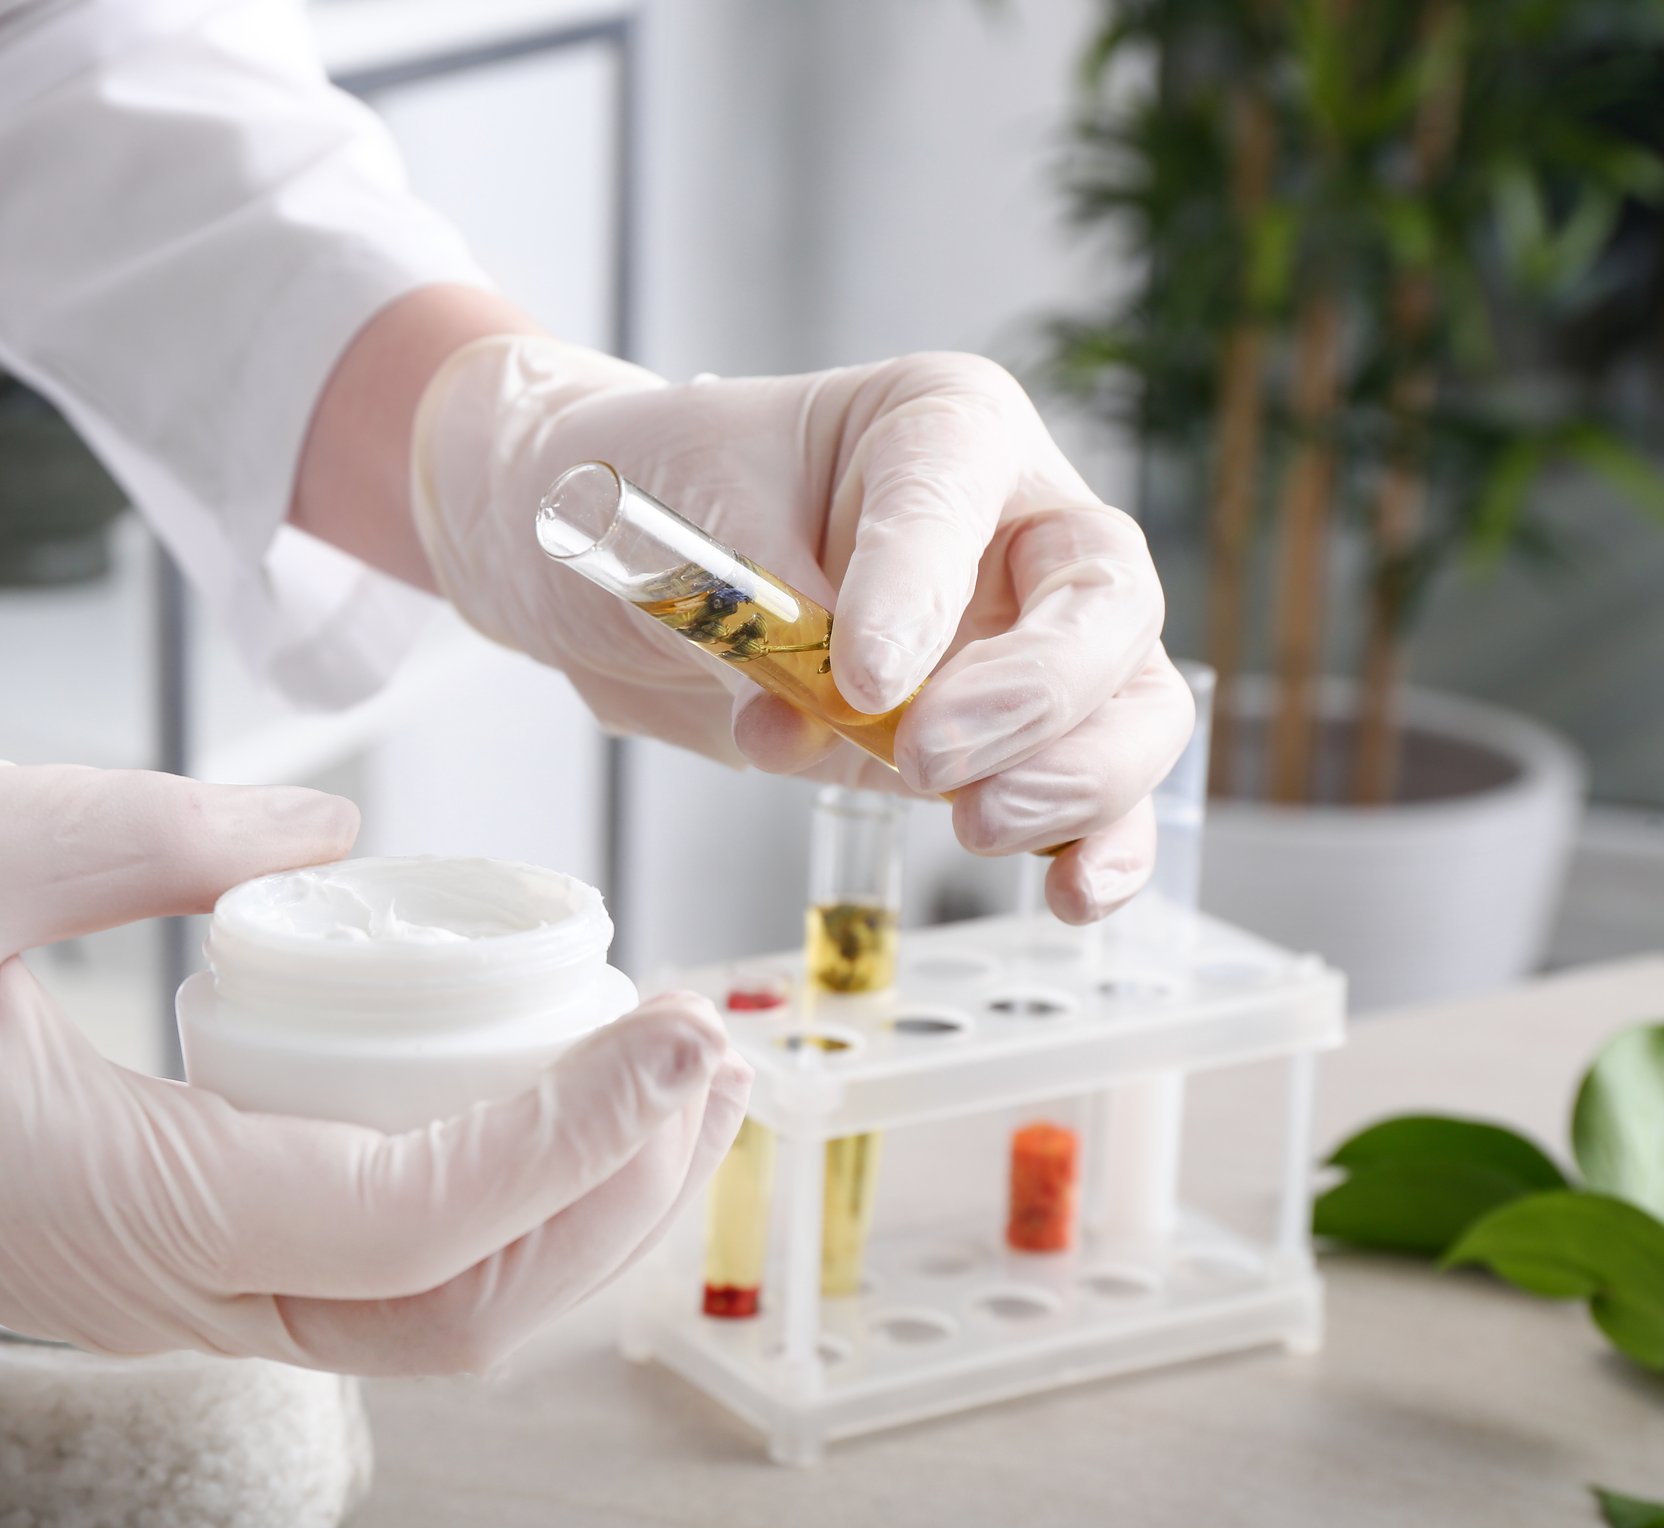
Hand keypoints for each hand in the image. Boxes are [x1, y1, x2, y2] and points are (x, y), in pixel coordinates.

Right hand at [0, 764, 747, 1374]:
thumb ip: (162, 834)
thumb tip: (339, 843)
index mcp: (111, 1202)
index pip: (413, 1219)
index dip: (575, 1138)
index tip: (681, 1034)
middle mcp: (153, 1290)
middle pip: (455, 1318)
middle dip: (613, 1206)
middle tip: (710, 1063)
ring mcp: (151, 1300)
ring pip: (418, 1323)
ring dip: (561, 1223)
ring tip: (655, 1091)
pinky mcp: (145, 1271)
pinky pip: (353, 1282)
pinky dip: (475, 1216)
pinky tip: (519, 1113)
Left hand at [410, 338, 1192, 922]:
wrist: (607, 564)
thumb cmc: (656, 502)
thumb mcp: (680, 532)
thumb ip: (757, 617)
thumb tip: (805, 726)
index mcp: (937, 425)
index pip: (959, 490)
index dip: (922, 587)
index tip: (862, 677)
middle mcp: (1011, 520)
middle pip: (1102, 598)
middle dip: (1033, 694)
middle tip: (928, 759)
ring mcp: (1022, 633)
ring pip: (1128, 700)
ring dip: (1075, 778)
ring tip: (973, 825)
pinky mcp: (1003, 736)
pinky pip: (1095, 787)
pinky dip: (1097, 844)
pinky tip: (1072, 893)